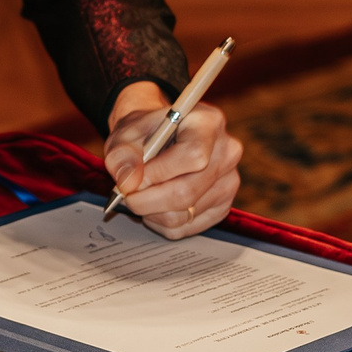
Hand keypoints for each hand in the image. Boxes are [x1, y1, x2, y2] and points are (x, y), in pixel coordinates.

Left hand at [103, 80, 241, 239]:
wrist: (158, 138)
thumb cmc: (145, 134)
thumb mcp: (125, 135)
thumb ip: (122, 156)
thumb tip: (129, 183)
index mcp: (208, 123)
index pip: (193, 156)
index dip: (157, 173)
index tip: (133, 179)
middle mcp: (226, 152)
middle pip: (187, 191)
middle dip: (147, 200)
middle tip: (126, 195)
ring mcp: (229, 182)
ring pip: (184, 214)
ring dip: (151, 213)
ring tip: (141, 196)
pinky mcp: (222, 206)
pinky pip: (187, 228)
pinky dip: (162, 223)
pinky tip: (156, 204)